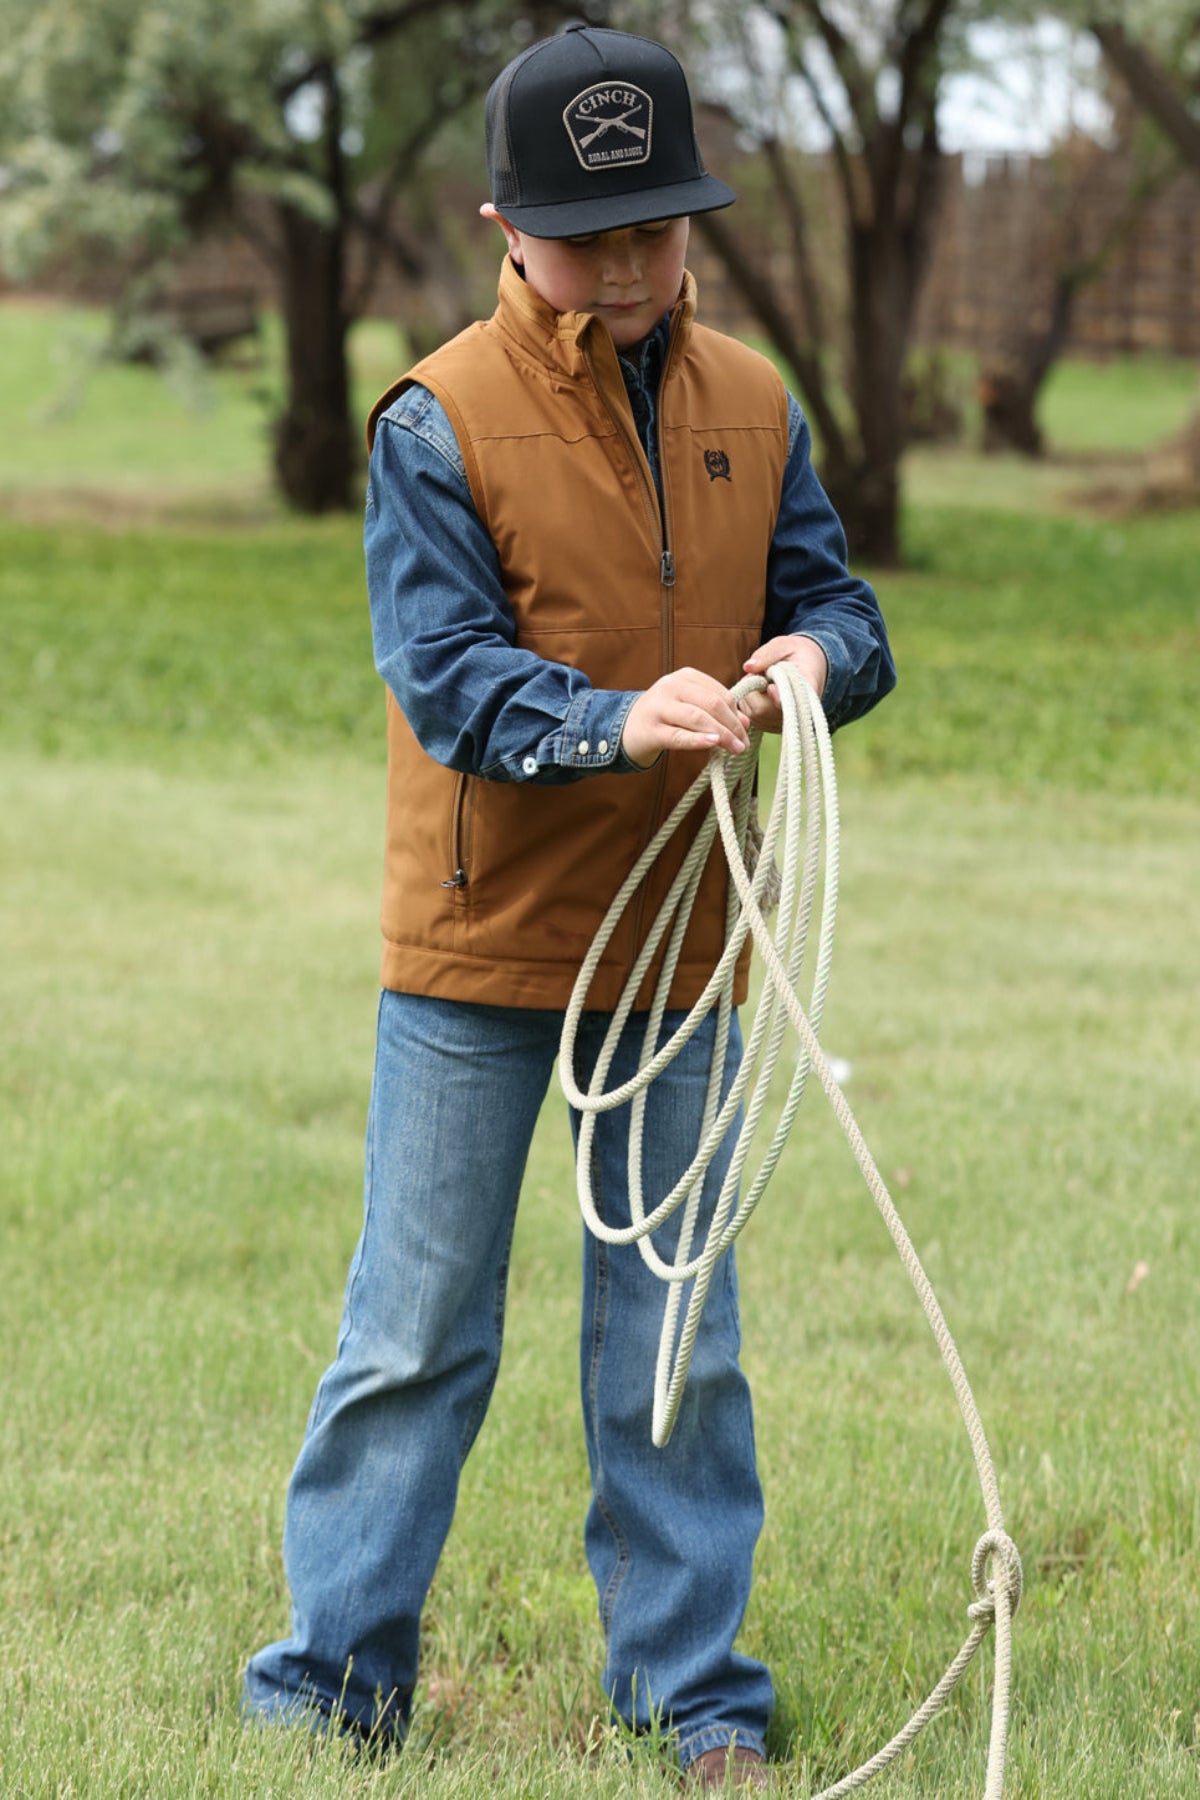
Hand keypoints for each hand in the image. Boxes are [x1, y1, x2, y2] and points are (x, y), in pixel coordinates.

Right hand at [621, 667, 750, 768]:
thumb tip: (745, 722)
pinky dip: (698, 740)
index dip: (736, 712)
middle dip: (732, 725)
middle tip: (743, 743)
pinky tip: (713, 744)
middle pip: (711, 704)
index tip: (746, 729)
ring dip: (721, 735)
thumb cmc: (663, 718)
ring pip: (697, 718)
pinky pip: (679, 736)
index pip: (718, 692)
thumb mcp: (688, 706)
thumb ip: (714, 710)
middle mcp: (670, 687)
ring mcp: (658, 708)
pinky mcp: (650, 730)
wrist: (623, 729)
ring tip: (735, 748)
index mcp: (684, 677)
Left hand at [740, 635, 827, 733]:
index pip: (792, 703)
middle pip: (764, 709)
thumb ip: (768, 654)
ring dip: (750, 694)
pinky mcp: (772, 727)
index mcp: (807, 689)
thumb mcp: (784, 645)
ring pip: (754, 713)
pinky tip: (759, 692)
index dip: (777, 698)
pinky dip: (748, 702)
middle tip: (760, 673)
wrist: (806, 667)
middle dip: (754, 689)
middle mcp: (798, 712)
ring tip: (762, 681)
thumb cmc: (795, 654)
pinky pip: (750, 717)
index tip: (770, 687)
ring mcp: (784, 722)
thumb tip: (748, 667)